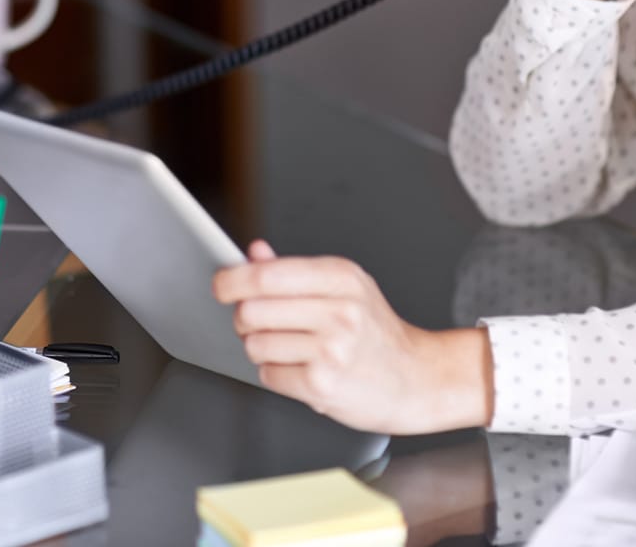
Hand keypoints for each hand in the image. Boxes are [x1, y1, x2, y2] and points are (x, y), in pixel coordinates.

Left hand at [212, 241, 493, 433]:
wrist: (415, 377)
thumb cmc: (375, 333)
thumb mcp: (344, 288)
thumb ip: (294, 270)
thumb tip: (255, 252)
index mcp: (341, 277)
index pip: (268, 274)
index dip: (232, 279)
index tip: (221, 283)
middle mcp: (339, 309)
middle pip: (252, 309)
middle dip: (245, 319)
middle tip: (259, 322)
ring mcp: (332, 348)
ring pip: (256, 344)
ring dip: (262, 349)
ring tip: (292, 349)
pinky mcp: (323, 385)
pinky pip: (268, 375)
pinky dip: (277, 374)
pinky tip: (302, 369)